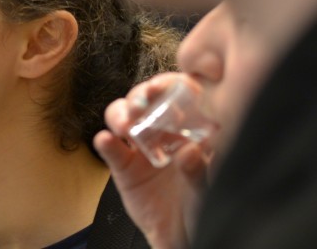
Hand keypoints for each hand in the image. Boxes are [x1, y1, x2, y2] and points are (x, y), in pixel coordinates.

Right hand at [94, 73, 212, 248]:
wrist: (183, 237)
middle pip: (145, 99)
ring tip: (125, 125)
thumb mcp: (211, 189)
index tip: (163, 87)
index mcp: (191, 128)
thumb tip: (191, 152)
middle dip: (139, 95)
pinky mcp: (123, 168)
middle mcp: (164, 132)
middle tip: (141, 104)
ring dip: (119, 114)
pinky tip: (107, 141)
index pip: (179, 93)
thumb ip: (201, 172)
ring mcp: (141, 148)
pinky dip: (105, 143)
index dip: (169, 83)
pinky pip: (111, 150)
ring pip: (123, 117)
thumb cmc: (205, 208)